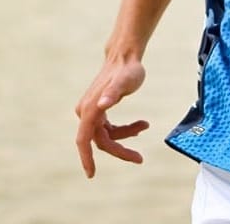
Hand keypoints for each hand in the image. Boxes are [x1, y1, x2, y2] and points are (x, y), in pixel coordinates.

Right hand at [75, 58, 148, 177]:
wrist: (125, 56)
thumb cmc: (127, 69)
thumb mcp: (125, 81)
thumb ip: (113, 92)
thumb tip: (102, 104)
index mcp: (90, 109)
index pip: (85, 140)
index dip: (86, 159)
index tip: (92, 174)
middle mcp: (87, 112)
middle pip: (100, 141)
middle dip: (119, 149)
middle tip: (139, 158)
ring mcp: (92, 112)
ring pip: (106, 135)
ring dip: (125, 135)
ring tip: (144, 126)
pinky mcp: (99, 111)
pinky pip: (109, 129)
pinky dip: (124, 130)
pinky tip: (140, 125)